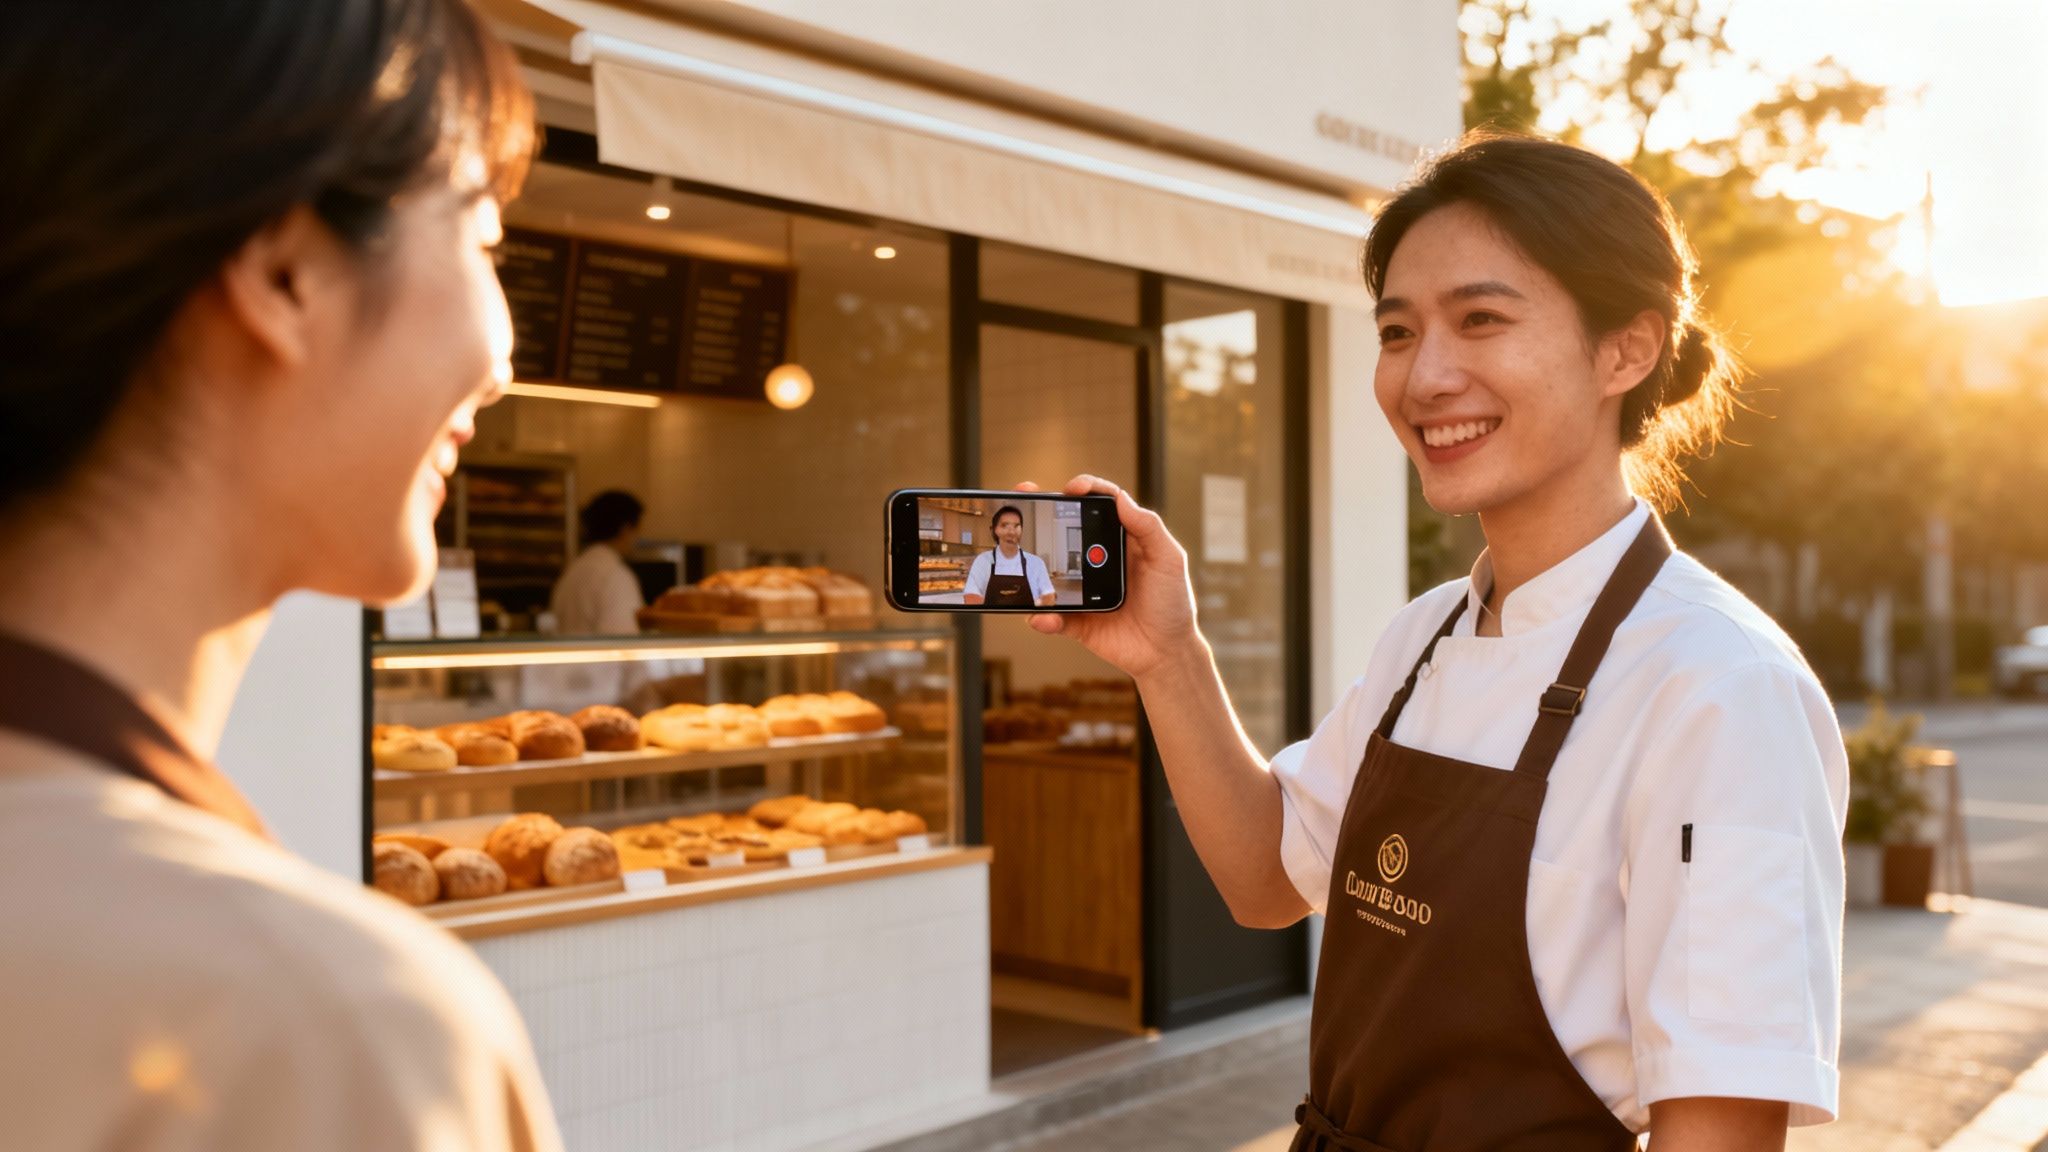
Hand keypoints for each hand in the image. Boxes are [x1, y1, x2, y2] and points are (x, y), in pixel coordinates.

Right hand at [1019, 476, 1202, 680]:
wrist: (1167, 654)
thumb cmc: (1173, 604)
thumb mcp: (1169, 560)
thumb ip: (1149, 528)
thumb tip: (1121, 498)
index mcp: (1123, 541)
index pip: (1101, 505)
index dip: (1085, 489)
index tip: (1072, 488)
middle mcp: (1099, 560)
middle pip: (1066, 528)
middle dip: (1043, 509)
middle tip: (1026, 496)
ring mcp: (1083, 589)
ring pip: (1049, 570)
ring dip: (1032, 561)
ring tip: (1022, 554)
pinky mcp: (1076, 620)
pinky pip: (1052, 615)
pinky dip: (1043, 617)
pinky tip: (1042, 616)